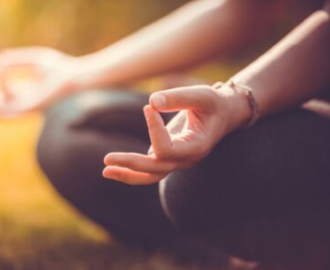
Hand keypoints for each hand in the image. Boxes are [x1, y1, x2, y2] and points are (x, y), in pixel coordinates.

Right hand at [0, 47, 86, 116]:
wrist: (75, 78)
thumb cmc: (60, 68)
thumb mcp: (33, 60)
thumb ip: (12, 61)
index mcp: (29, 94)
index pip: (7, 96)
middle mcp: (27, 104)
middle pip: (0, 108)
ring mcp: (28, 109)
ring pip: (1, 113)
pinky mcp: (29, 109)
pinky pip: (9, 103)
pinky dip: (1, 93)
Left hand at [103, 84, 249, 184]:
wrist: (224, 114)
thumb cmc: (214, 103)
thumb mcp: (202, 95)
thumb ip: (179, 97)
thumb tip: (151, 102)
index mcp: (197, 147)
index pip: (167, 149)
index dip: (153, 130)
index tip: (149, 107)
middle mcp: (186, 159)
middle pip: (155, 169)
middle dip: (130, 164)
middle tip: (106, 159)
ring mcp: (177, 161)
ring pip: (150, 175)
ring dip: (127, 174)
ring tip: (105, 170)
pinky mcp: (168, 157)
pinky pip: (148, 168)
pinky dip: (131, 168)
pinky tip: (113, 166)